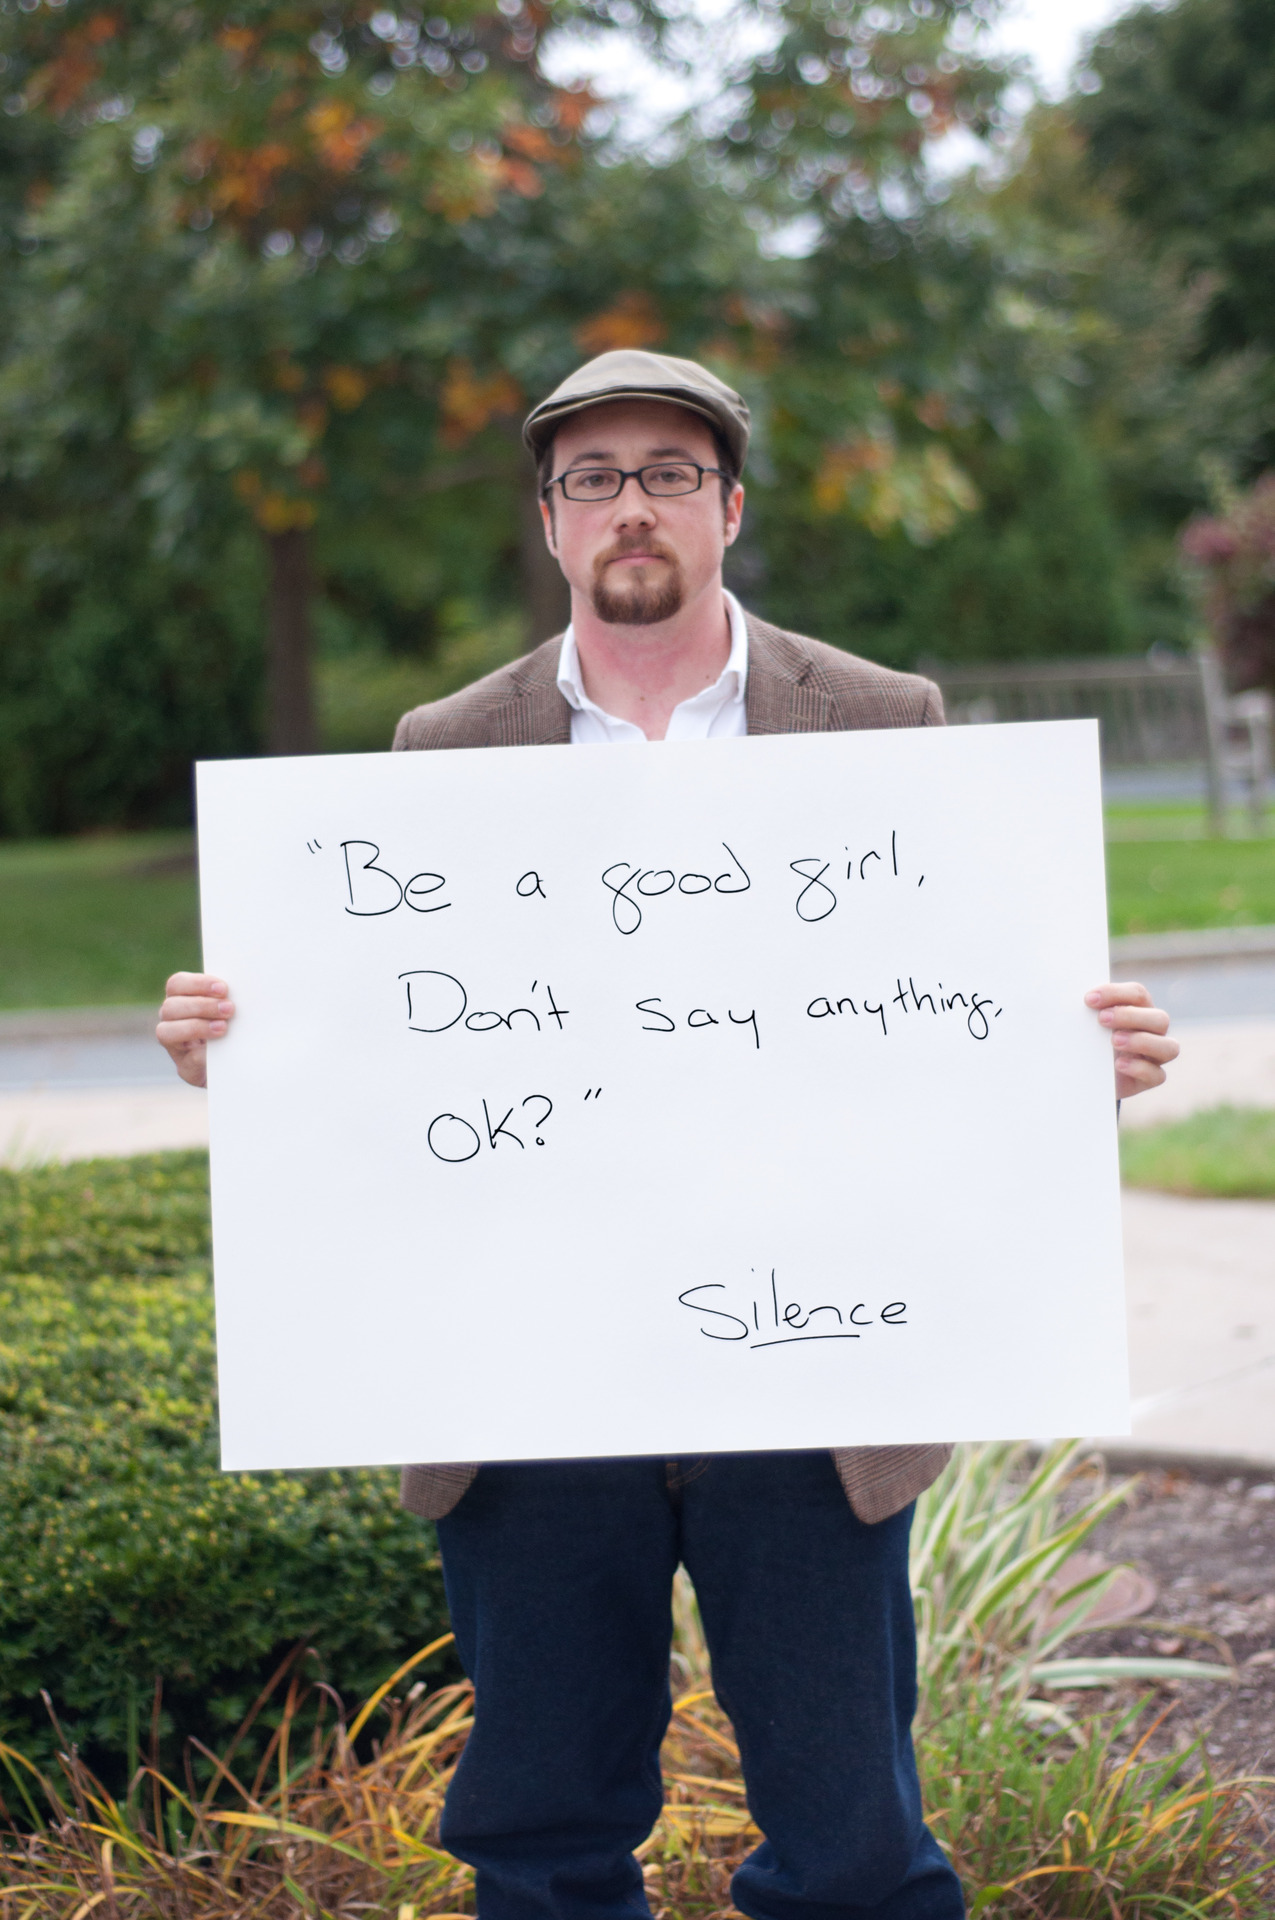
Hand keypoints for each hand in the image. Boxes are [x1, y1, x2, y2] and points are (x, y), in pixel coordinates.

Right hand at [157, 972, 234, 1087]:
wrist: (238, 1061)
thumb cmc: (234, 1026)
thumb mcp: (230, 1008)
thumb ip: (227, 998)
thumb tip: (241, 989)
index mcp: (181, 998)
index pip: (177, 984)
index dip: (198, 984)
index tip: (223, 988)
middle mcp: (171, 1019)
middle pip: (170, 1006)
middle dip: (202, 1006)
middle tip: (229, 1009)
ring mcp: (174, 1044)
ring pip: (166, 1031)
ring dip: (197, 1027)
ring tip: (223, 1028)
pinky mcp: (185, 1067)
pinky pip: (186, 1059)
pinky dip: (202, 1054)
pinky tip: (218, 1050)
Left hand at [1085, 982, 1177, 1100]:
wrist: (1084, 1073)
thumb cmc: (1086, 1040)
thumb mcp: (1085, 1023)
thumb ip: (1085, 1009)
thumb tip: (1071, 996)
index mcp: (1139, 1009)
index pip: (1138, 994)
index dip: (1115, 993)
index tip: (1089, 999)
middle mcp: (1153, 1032)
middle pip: (1160, 1018)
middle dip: (1130, 1016)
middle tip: (1102, 1019)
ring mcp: (1155, 1057)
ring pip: (1170, 1047)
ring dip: (1142, 1041)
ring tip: (1113, 1041)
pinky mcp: (1149, 1079)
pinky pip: (1158, 1075)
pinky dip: (1139, 1068)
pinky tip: (1118, 1064)